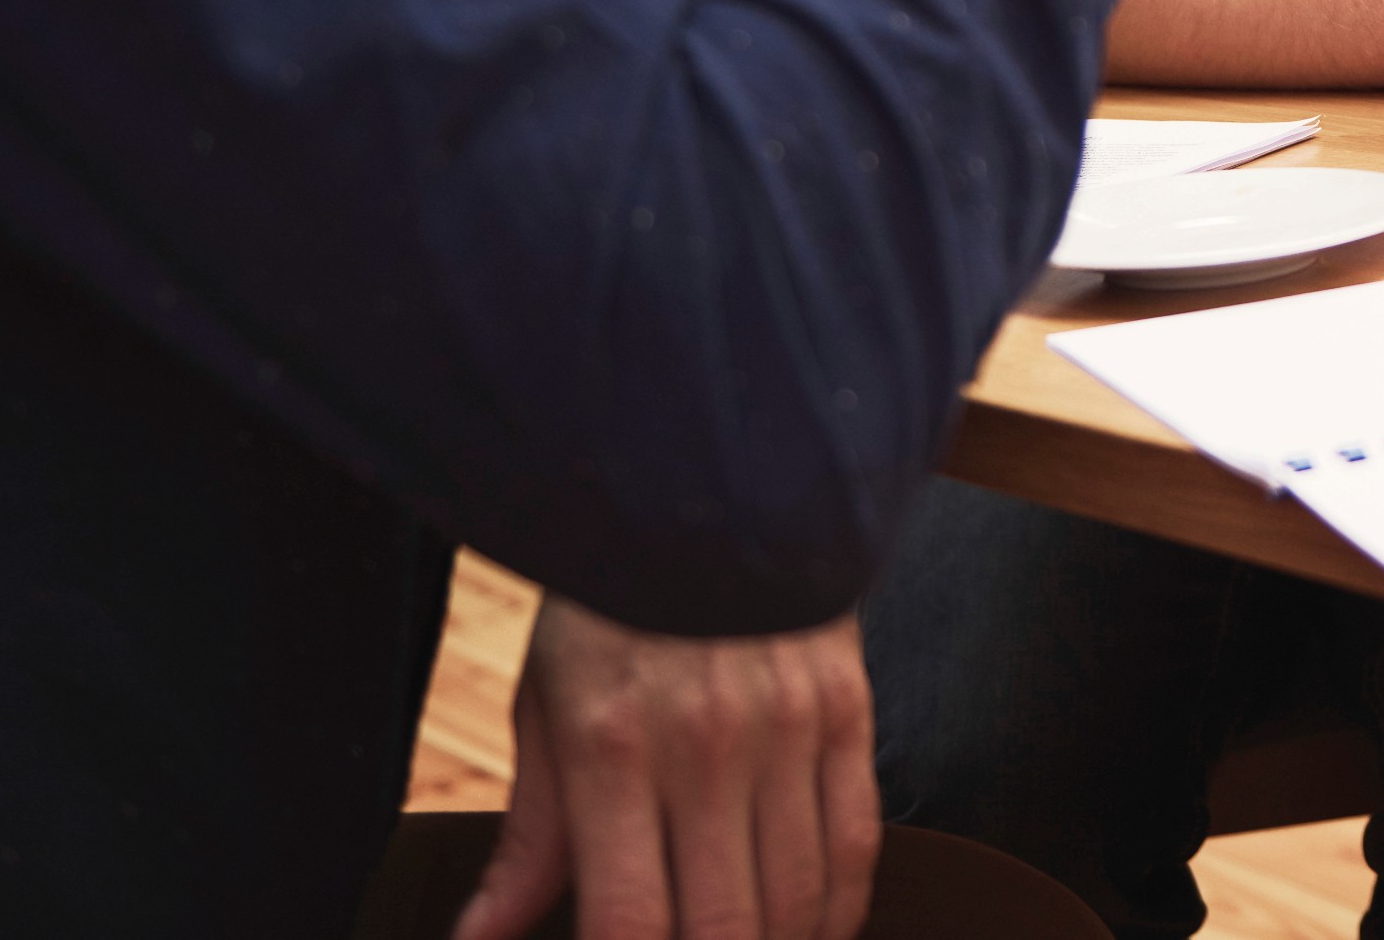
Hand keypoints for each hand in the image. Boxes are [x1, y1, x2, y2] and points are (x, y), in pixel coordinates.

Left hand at [452, 598, 878, 939]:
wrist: (699, 488)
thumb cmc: (605, 613)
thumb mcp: (546, 715)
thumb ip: (527, 843)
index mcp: (611, 749)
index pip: (631, 923)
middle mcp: (705, 745)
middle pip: (726, 929)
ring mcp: (786, 727)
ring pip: (798, 897)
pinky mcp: (845, 710)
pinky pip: (856, 841)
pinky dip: (838, 910)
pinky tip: (811, 931)